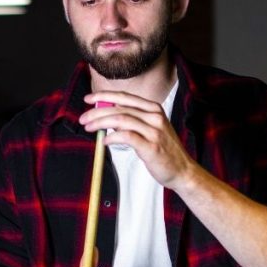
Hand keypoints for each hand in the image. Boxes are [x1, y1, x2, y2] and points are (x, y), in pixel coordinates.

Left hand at [79, 90, 196, 188]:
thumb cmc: (163, 151)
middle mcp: (154, 116)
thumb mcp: (150, 129)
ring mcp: (154, 131)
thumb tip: (107, 116)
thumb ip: (132, 120)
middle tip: (83, 119)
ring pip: (121, 120)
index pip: (124, 97)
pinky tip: (105, 141)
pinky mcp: (152, 146)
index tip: (89, 99)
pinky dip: (112, 137)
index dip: (104, 96)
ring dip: (101, 123)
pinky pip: (127, 137)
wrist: (182, 170)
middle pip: (119, 108)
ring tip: (89, 128)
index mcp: (153, 109)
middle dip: (97, 112)